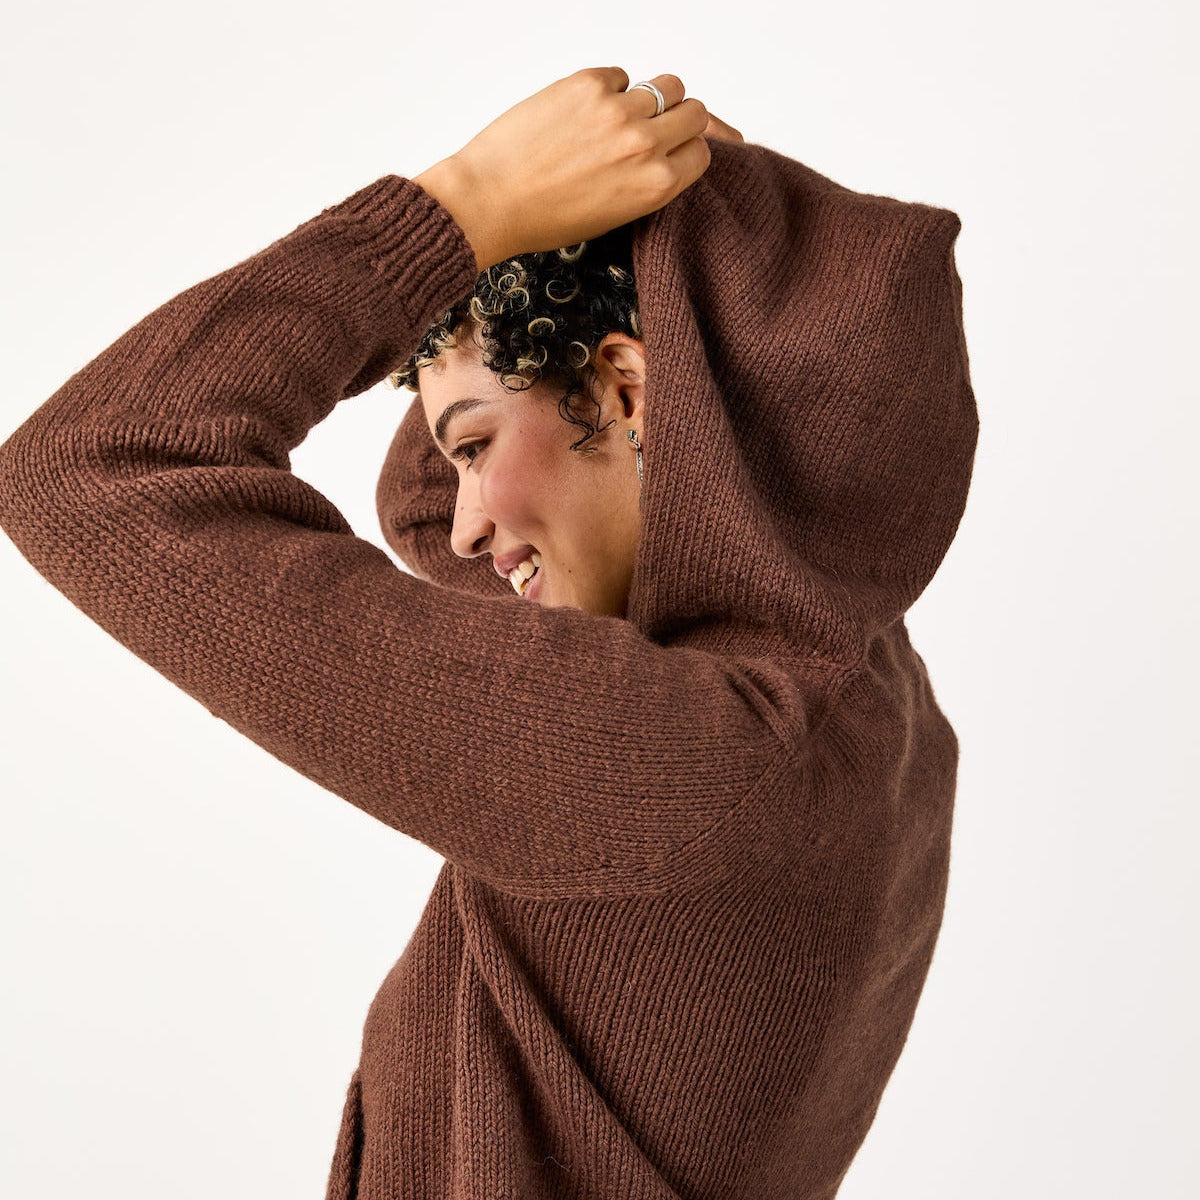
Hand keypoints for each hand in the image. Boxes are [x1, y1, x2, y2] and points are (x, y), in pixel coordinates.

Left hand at [413, 67, 741, 270]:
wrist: (491, 200)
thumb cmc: (544, 217)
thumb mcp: (612, 215)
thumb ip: (647, 183)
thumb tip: (664, 155)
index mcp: (656, 185)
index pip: (700, 151)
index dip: (686, 148)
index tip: (674, 148)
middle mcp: (645, 145)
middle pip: (694, 111)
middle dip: (678, 118)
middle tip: (653, 126)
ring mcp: (618, 110)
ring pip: (666, 84)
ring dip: (652, 97)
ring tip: (623, 114)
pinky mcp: (588, 83)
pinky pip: (619, 74)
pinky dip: (610, 88)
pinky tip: (584, 111)